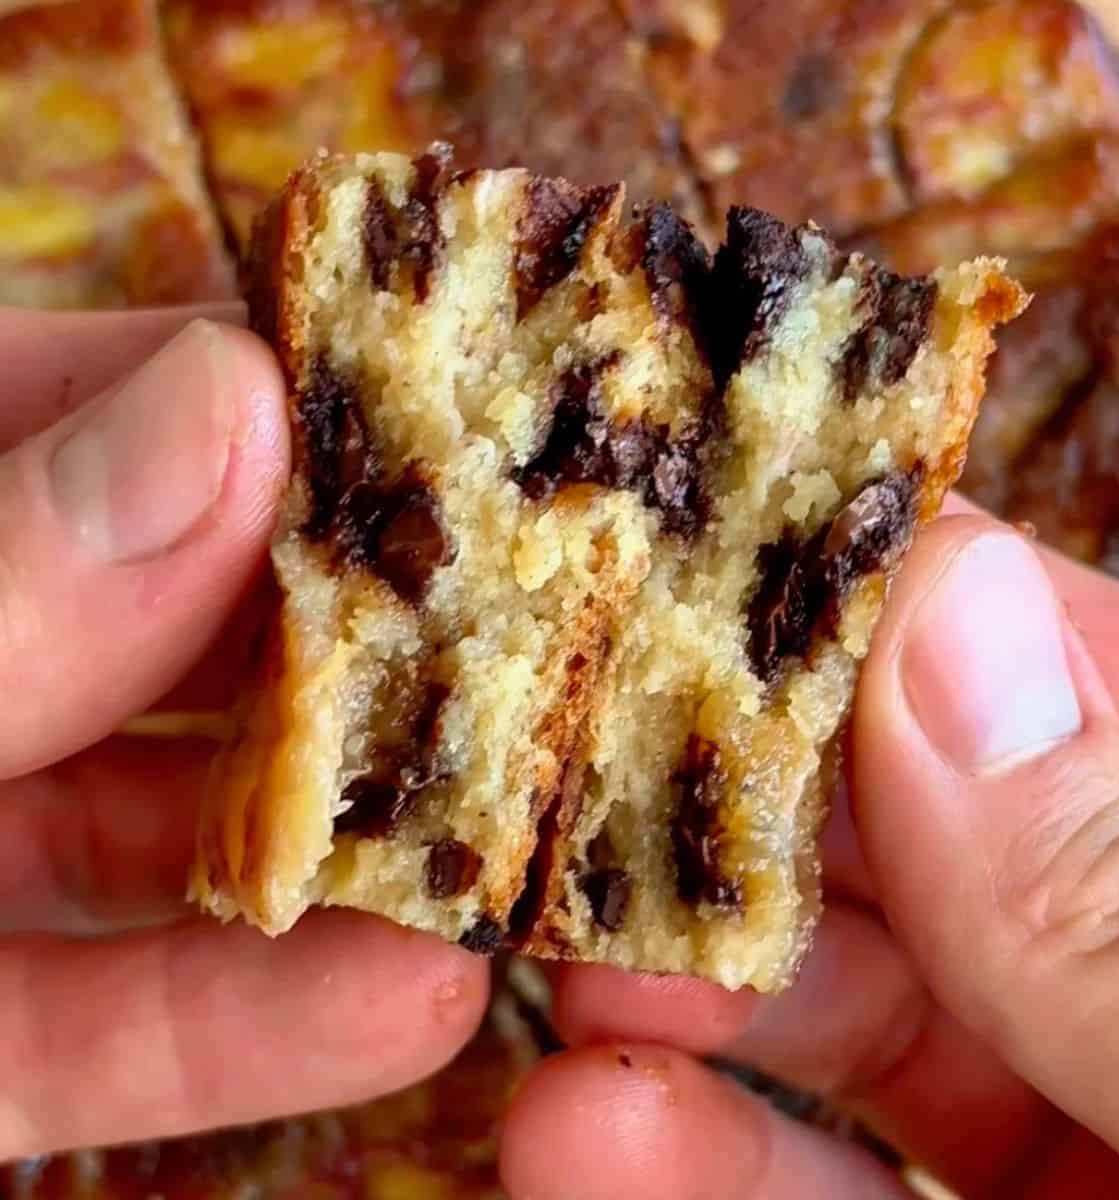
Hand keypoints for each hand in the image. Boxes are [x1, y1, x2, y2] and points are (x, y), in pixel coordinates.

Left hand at [0, 307, 486, 1157]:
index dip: (286, 399)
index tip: (468, 418)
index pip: (113, 403)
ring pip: (175, 837)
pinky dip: (247, 1024)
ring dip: (351, 849)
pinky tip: (416, 1005)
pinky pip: (107, 1020)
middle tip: (551, 635)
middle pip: (188, 626)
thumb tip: (236, 399)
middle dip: (368, 641)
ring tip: (527, 835)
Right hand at [500, 506, 1118, 1198]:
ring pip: (845, 1004)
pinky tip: (586, 1134)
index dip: (873, 599)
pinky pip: (836, 1188)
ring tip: (563, 980)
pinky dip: (703, 1160)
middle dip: (733, 809)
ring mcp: (1076, 1097)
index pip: (1050, 655)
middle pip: (907, 821)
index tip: (694, 562)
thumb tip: (944, 604)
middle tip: (580, 785)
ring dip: (683, 987)